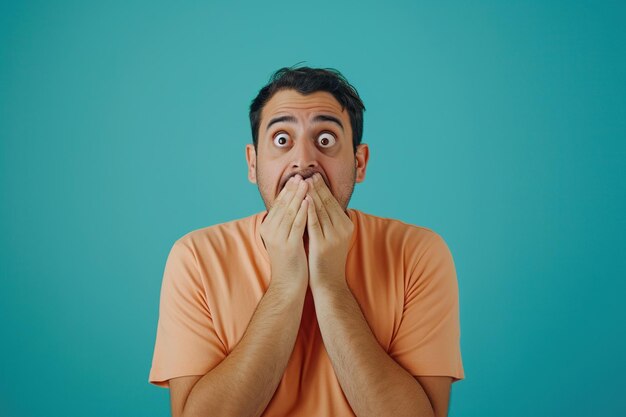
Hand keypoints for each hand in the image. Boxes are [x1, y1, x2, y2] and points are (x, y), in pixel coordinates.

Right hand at [259, 175, 309, 292]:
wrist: (288, 284)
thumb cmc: (290, 260)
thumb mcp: (285, 237)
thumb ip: (287, 222)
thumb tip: (295, 204)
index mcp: (268, 227)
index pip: (278, 204)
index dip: (288, 190)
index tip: (296, 177)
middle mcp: (270, 231)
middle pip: (283, 205)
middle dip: (293, 189)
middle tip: (302, 175)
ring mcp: (278, 238)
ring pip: (290, 211)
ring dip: (299, 195)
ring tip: (307, 182)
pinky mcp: (289, 245)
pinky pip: (297, 224)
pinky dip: (303, 210)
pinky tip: (309, 200)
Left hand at [304, 173, 353, 289]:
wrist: (330, 284)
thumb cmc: (327, 260)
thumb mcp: (333, 237)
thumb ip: (329, 221)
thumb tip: (319, 203)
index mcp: (347, 225)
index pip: (333, 202)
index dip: (322, 188)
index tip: (313, 176)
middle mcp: (343, 228)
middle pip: (327, 203)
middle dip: (316, 187)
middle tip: (307, 174)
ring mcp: (334, 236)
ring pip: (320, 210)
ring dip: (311, 194)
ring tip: (302, 182)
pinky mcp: (323, 244)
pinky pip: (314, 223)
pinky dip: (308, 210)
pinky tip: (302, 200)